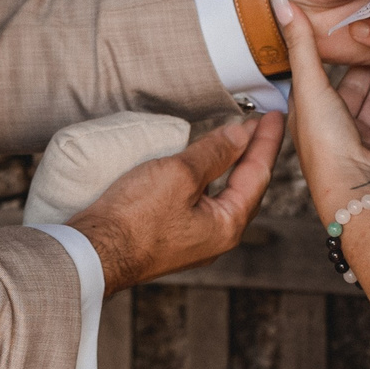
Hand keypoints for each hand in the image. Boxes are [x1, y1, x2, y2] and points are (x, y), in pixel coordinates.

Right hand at [70, 113, 283, 293]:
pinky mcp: (172, 236)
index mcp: (228, 225)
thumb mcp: (179, 174)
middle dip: (254, 154)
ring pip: (223, 195)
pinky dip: (209, 179)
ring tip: (235, 139)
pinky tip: (201, 166)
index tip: (276, 115)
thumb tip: (240, 135)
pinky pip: (202, 202)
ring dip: (231, 165)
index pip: (258, 174)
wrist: (94, 254)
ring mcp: (195, 240)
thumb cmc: (135, 218)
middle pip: (246, 187)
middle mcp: (217, 237)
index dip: (267, 140)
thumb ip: (214, 152)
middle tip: (261, 123)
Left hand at [276, 0, 369, 215]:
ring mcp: (362, 139)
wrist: (358, 193)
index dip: (336, 48)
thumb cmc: (326, 144)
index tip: (351, 22)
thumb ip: (301, 44)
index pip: (322, 72)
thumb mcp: (310, 85)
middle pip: (354, 85)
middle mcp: (334, 125)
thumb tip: (281, 0)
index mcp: (309, 111)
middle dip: (369, 60)